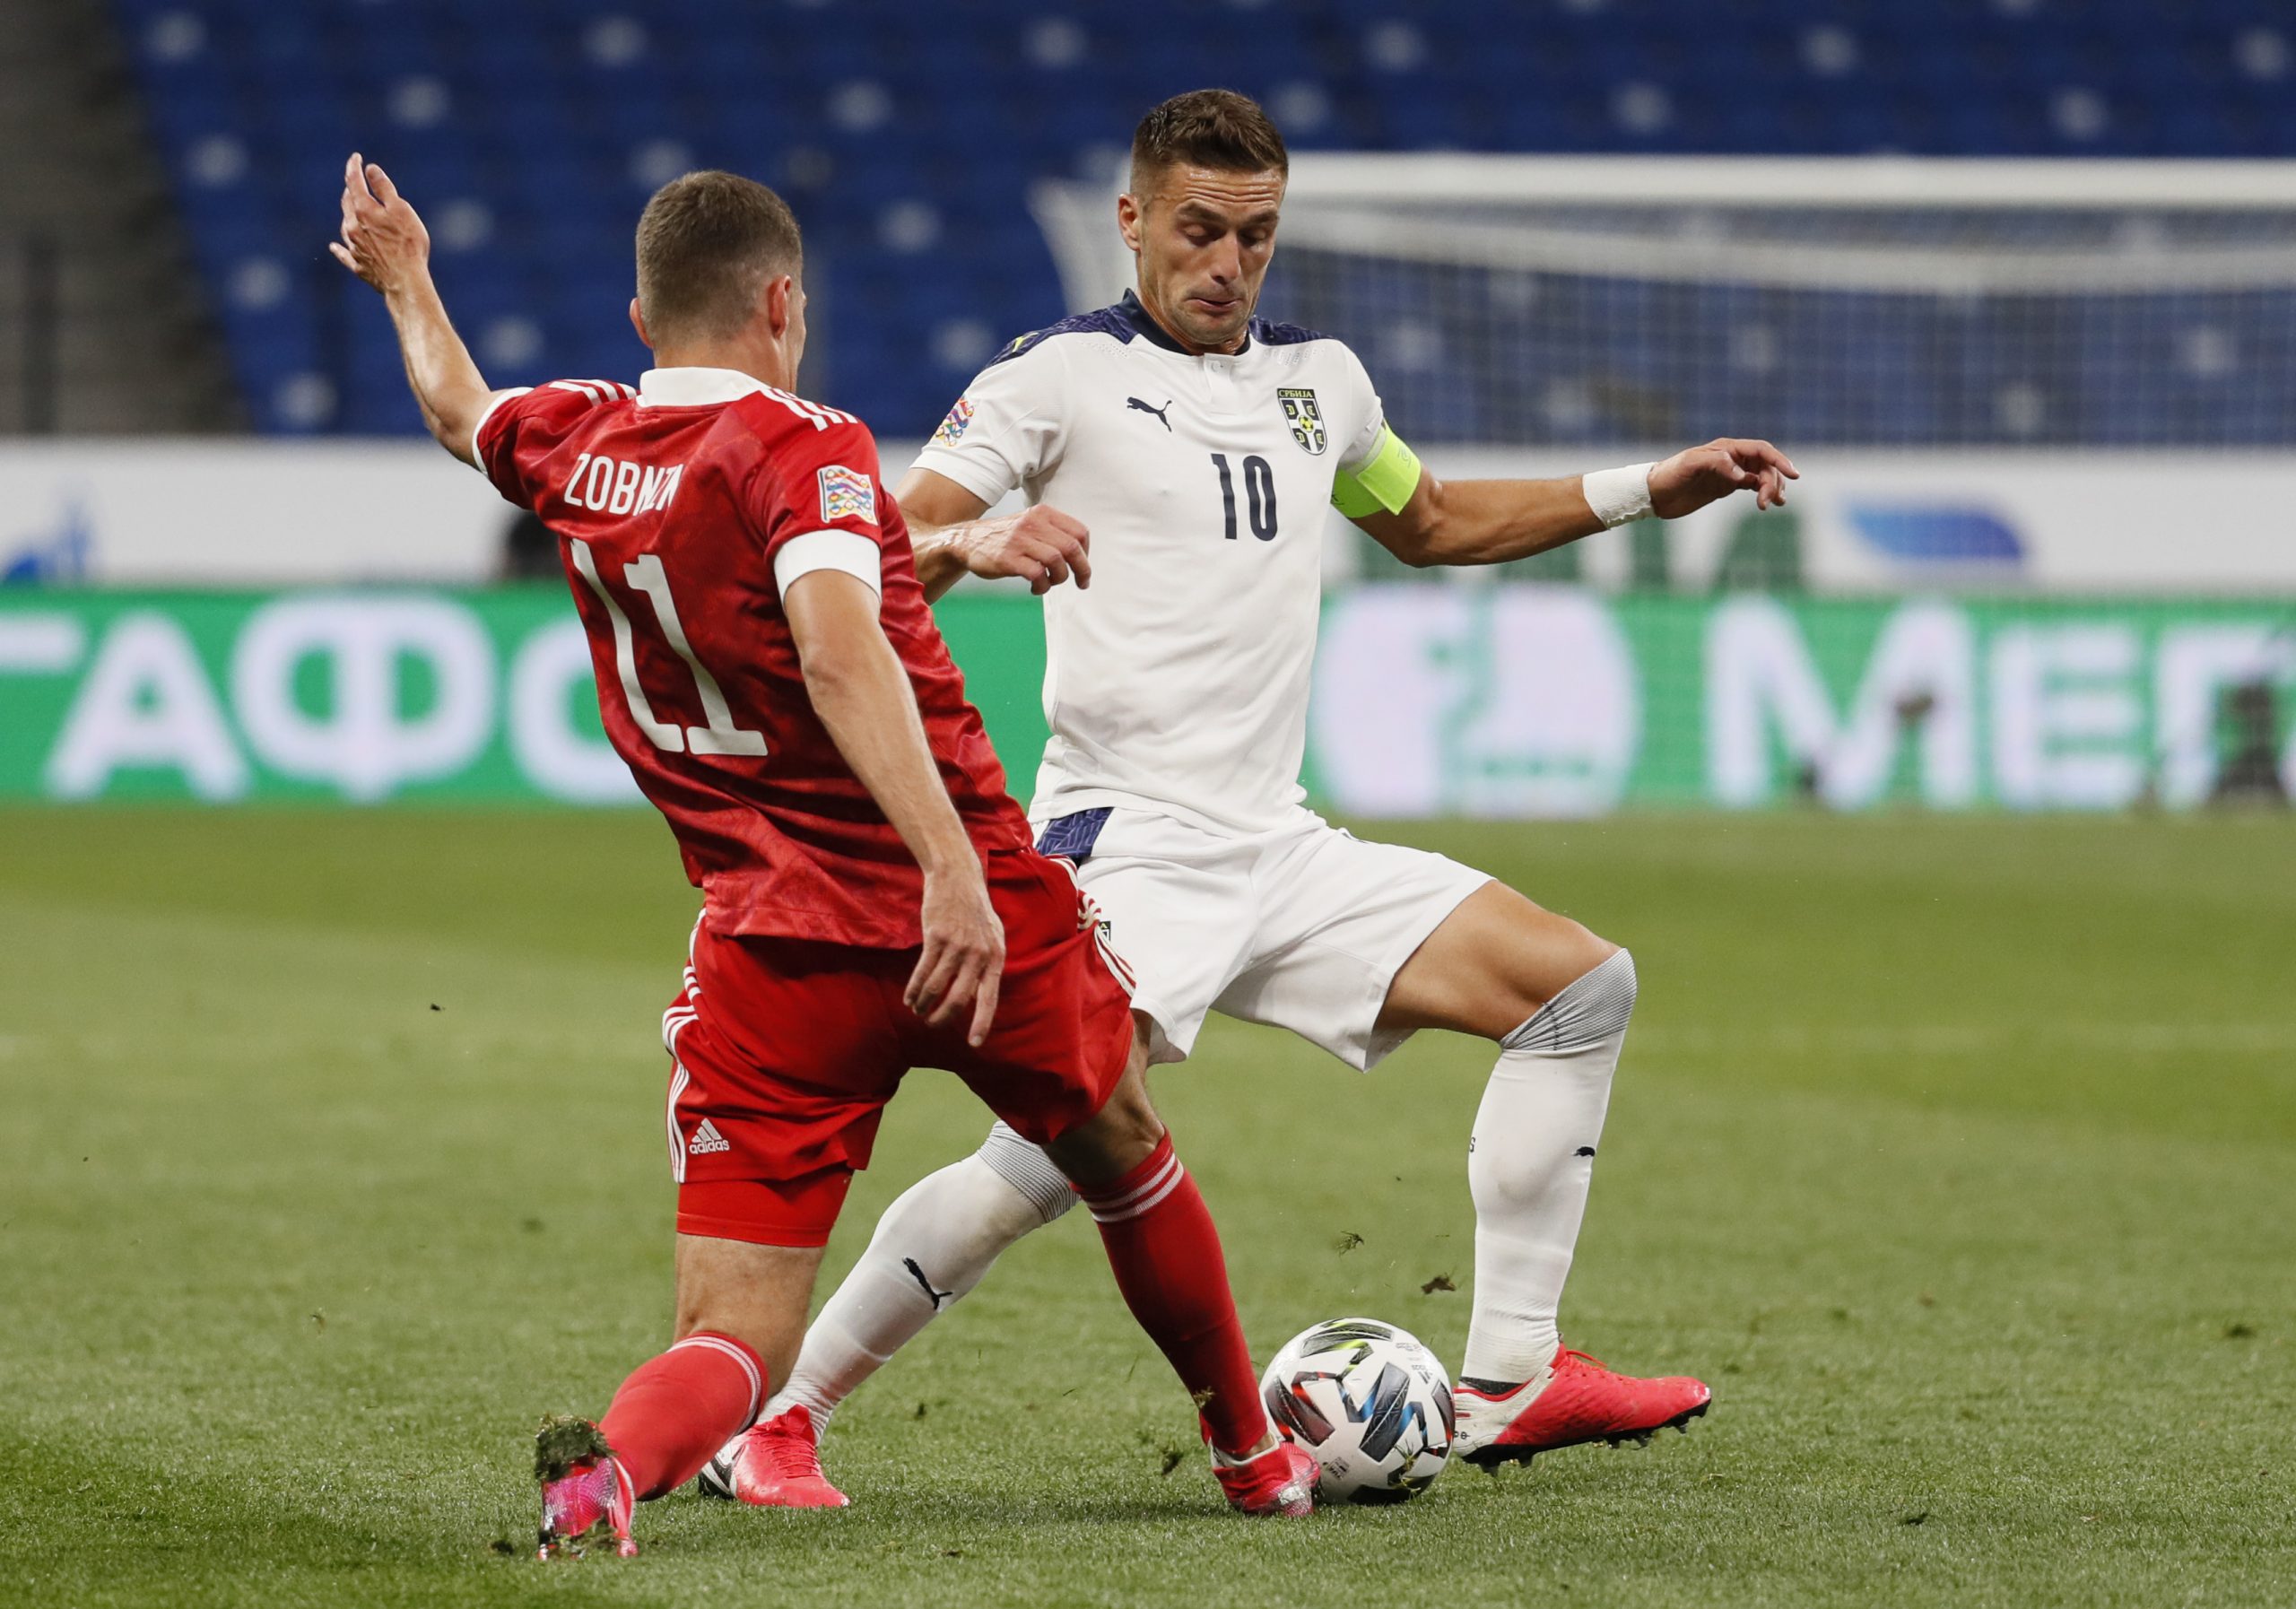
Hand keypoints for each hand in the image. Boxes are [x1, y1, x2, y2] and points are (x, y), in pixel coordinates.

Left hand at [328, 153, 430, 297]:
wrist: (405, 281)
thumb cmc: (408, 244)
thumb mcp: (401, 210)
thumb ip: (384, 189)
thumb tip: (370, 169)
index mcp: (363, 210)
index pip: (354, 182)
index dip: (354, 167)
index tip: (356, 157)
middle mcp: (353, 227)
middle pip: (347, 203)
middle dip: (350, 190)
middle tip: (355, 181)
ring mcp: (354, 248)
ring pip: (345, 226)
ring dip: (348, 215)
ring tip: (352, 210)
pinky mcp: (358, 266)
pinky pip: (344, 254)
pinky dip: (339, 248)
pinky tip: (334, 246)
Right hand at [904, 862, 1005, 1045]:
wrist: (957, 878)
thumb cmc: (974, 911)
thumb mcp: (992, 936)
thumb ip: (988, 963)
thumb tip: (981, 994)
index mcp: (995, 957)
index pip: (989, 997)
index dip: (981, 1022)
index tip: (975, 1043)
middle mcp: (979, 954)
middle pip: (959, 998)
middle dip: (943, 1017)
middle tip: (932, 1024)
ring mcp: (958, 945)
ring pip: (937, 987)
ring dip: (924, 1004)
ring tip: (917, 1010)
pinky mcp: (937, 937)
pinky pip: (923, 972)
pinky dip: (914, 989)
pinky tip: (910, 998)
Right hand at [957, 505, 1091, 593]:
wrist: (967, 541)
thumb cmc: (1005, 538)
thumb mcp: (1030, 523)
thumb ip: (1054, 533)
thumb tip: (1081, 556)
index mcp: (1043, 513)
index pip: (1079, 531)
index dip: (1086, 553)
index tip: (1082, 566)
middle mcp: (1033, 523)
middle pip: (1071, 547)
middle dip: (1082, 569)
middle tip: (1082, 583)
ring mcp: (1020, 540)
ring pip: (1056, 560)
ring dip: (1059, 578)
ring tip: (1049, 583)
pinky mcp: (1008, 558)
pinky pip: (1037, 574)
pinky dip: (1042, 586)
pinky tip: (1036, 588)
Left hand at [1650, 438, 1798, 517]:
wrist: (1654, 493)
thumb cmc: (1670, 474)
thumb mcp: (1691, 465)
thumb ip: (1718, 464)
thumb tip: (1743, 476)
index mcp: (1727, 448)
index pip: (1761, 450)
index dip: (1779, 460)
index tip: (1793, 475)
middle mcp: (1732, 457)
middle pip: (1765, 466)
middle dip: (1773, 482)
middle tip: (1768, 503)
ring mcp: (1731, 472)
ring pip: (1762, 476)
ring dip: (1772, 488)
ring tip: (1772, 505)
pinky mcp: (1726, 486)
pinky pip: (1753, 486)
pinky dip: (1764, 493)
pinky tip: (1769, 503)